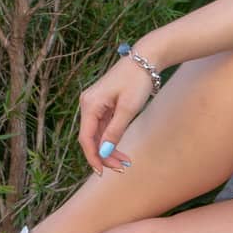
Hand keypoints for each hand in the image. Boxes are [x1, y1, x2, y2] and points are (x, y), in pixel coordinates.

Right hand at [76, 55, 153, 172]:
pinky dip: (111, 139)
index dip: (93, 157)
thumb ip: (115, 131)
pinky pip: (103, 127)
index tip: (102, 172)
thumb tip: (104, 153)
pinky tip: (120, 150)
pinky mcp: (103, 104)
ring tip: (125, 162)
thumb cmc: (137, 81)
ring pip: (97, 134)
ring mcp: (94, 104)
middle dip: (104, 155)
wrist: (146, 59)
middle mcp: (87, 104)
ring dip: (108, 149)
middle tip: (122, 168)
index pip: (86, 138)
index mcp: (90, 104)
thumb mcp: (128, 109)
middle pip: (91, 138)